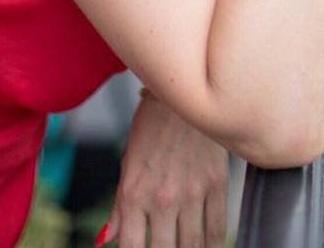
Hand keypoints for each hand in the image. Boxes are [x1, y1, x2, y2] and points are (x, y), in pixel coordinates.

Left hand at [98, 89, 229, 246]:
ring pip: (193, 246)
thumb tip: (105, 240)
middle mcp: (162, 197)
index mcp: (134, 193)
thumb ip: (119, 207)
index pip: (132, 247)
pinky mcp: (217, 183)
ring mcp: (192, 192)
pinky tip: (208, 247)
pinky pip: (218, 229)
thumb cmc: (150, 127)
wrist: (180, 92)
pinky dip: (213, 245)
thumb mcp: (127, 164)